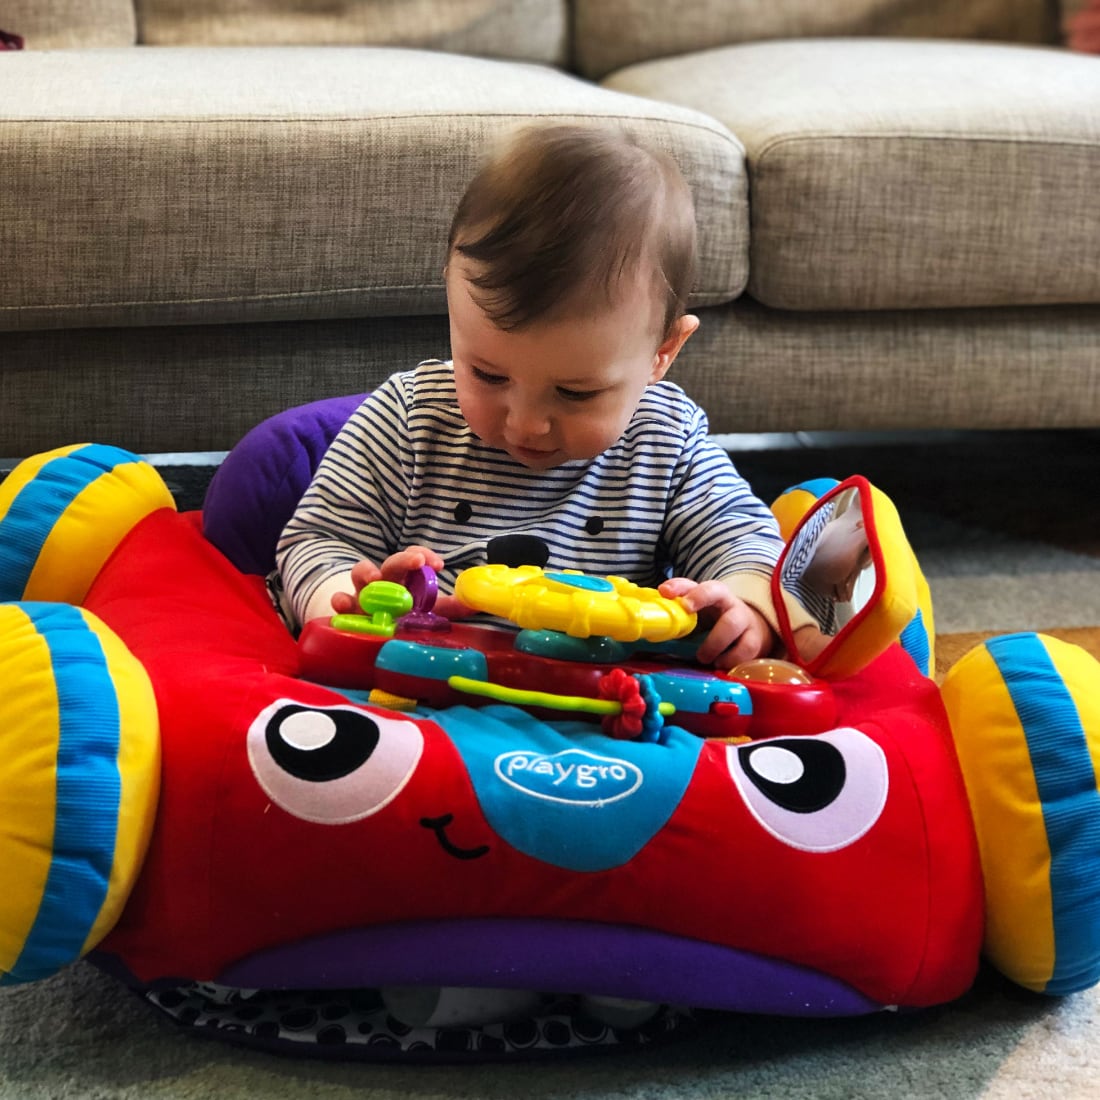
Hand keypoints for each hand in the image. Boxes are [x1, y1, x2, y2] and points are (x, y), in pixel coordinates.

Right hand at [330, 547, 469, 618]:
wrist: (370, 627)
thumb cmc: (402, 614)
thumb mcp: (427, 610)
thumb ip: (450, 607)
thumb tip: (476, 603)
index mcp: (405, 577)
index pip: (414, 557)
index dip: (424, 555)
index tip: (439, 564)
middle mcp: (384, 581)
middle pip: (392, 562)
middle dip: (404, 559)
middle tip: (417, 562)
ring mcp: (363, 593)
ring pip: (361, 573)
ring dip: (367, 572)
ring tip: (374, 579)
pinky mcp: (348, 611)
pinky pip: (340, 602)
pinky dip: (339, 601)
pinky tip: (342, 603)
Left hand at [659, 577, 774, 670]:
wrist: (751, 630)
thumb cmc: (715, 622)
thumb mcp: (697, 617)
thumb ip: (677, 619)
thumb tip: (650, 632)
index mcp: (710, 594)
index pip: (691, 582)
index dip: (679, 587)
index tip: (665, 592)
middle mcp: (727, 601)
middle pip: (716, 591)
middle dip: (700, 601)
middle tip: (685, 614)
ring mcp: (744, 619)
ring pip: (733, 623)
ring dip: (715, 643)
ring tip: (704, 658)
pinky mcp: (756, 639)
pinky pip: (747, 648)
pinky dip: (731, 659)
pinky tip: (720, 665)